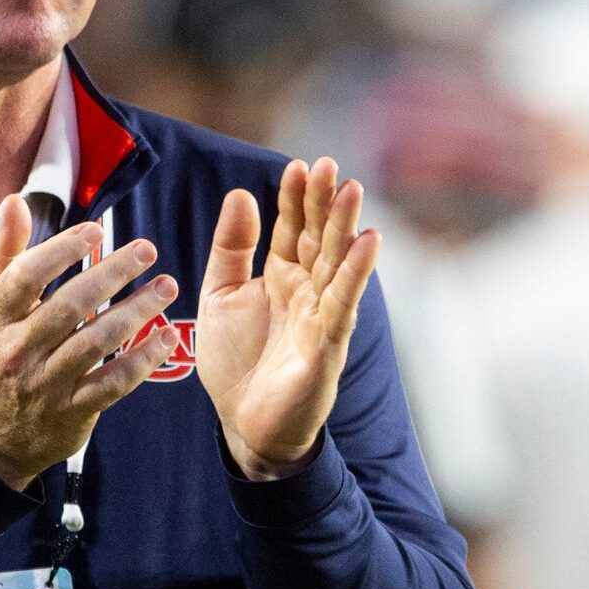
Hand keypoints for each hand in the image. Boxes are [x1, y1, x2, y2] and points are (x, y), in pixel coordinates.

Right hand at [0, 195, 178, 489]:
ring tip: (166, 287)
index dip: (62, 249)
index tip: (96, 230)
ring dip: (137, 311)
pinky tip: (168, 337)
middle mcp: (19, 349)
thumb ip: (3, 254)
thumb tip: (15, 202)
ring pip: (97, 341)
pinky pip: (114, 381)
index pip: (27, 276)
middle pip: (70, 305)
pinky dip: (143, 360)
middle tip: (147, 250)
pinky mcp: (73, 410)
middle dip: (112, 273)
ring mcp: (46, 383)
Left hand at [197, 159, 380, 478]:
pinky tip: (367, 241)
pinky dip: (355, 272)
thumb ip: (230, 248)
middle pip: (319, 237)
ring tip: (352, 190)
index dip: (295, 198)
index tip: (299, 166)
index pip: (292, 227)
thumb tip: (240, 193)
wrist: (244, 423)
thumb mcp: (221, 295)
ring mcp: (321, 314)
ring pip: (337, 262)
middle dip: (324, 202)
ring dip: (345, 227)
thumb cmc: (236, 361)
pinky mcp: (329, 342)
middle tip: (329, 165)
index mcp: (280, 275)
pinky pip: (344, 301)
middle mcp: (306, 289)